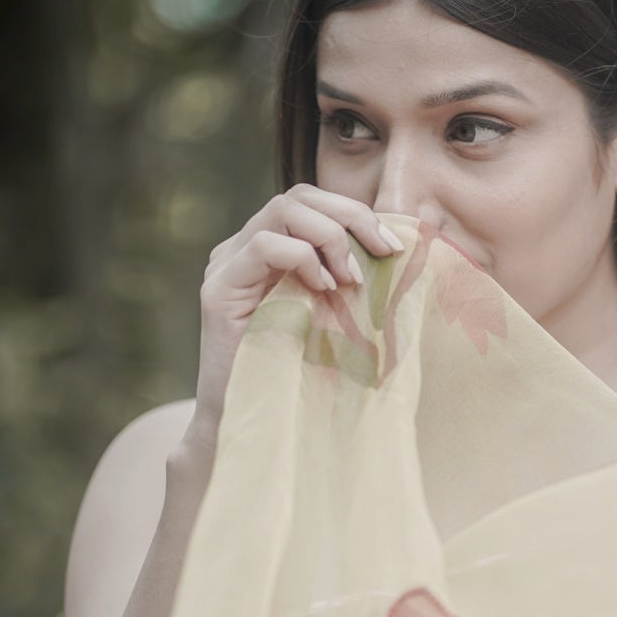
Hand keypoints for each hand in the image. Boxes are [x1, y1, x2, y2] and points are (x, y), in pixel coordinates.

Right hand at [185, 186, 404, 455]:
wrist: (251, 420)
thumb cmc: (298, 373)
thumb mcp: (331, 316)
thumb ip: (347, 281)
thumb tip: (398, 255)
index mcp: (269, 250)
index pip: (310, 202)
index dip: (355, 213)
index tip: (392, 248)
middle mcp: (242, 249)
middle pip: (297, 196)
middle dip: (350, 217)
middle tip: (382, 252)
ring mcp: (225, 265)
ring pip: (281, 210)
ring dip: (330, 238)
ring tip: (350, 280)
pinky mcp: (218, 290)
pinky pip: (264, 247)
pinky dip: (304, 260)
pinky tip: (324, 290)